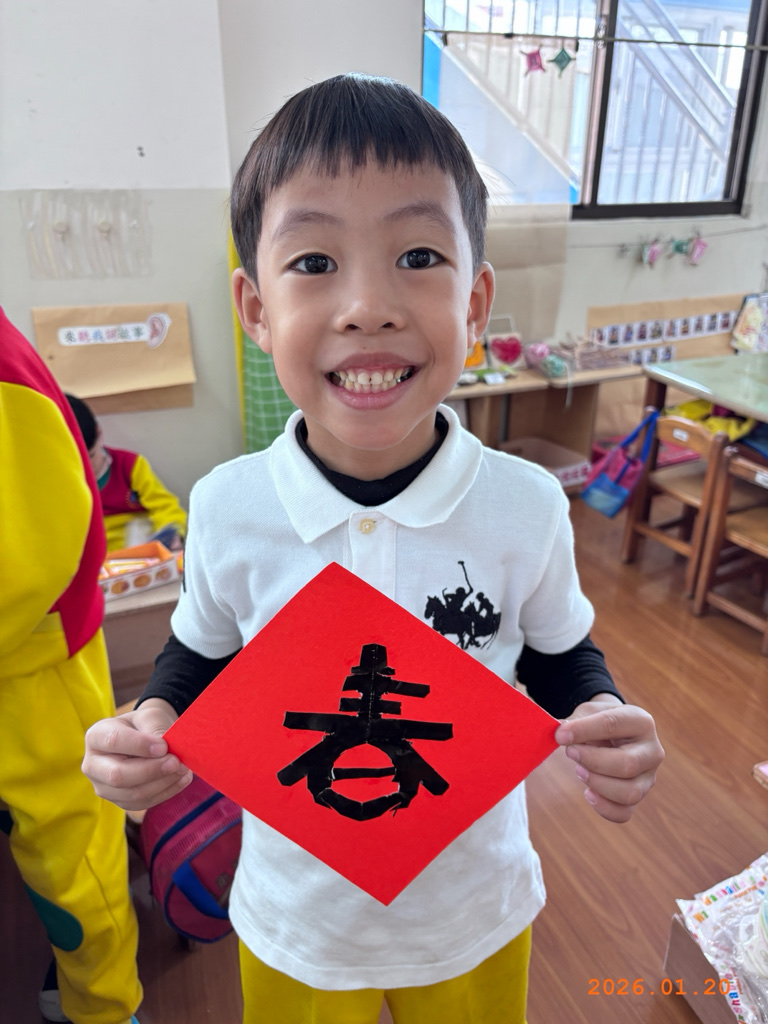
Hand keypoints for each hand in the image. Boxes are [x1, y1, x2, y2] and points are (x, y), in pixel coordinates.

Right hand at [82, 699, 191, 810]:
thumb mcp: (150, 717)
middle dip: (151, 771)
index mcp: (96, 736)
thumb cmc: (145, 725)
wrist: (145, 740)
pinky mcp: (120, 801)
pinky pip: (143, 803)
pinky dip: (166, 792)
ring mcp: (104, 787)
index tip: (164, 746)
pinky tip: (182, 779)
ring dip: (162, 783)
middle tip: (177, 762)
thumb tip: (165, 749)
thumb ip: (155, 728)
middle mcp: (93, 765)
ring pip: (132, 794)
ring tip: (184, 769)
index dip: (140, 745)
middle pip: (118, 775)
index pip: (114, 741)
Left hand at [554, 695, 663, 822]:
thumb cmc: (598, 721)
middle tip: (570, 752)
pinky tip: (588, 793)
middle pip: (627, 765)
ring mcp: (649, 776)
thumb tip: (560, 734)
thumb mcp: (588, 712)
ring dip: (597, 783)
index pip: (613, 724)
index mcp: (640, 721)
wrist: (612, 733)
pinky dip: (603, 807)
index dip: (583, 730)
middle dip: (592, 761)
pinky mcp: (639, 795)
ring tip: (579, 770)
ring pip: (629, 793)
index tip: (560, 735)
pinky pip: (624, 813)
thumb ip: (574, 722)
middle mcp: (652, 750)